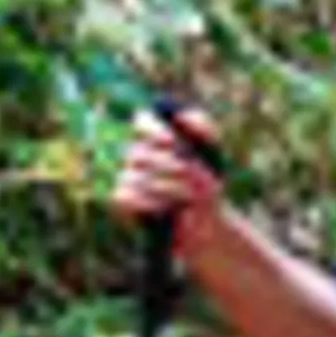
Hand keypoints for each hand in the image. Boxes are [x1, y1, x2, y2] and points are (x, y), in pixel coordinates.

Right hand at [112, 104, 228, 233]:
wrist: (207, 220)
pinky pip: (124, 196)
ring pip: (133, 176)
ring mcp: (127, 177)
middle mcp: (137, 154)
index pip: (142, 121)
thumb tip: (179, 116)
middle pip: (137, 152)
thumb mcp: (213, 154)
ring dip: (163, 187)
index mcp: (156, 137)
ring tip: (187, 198)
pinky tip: (166, 209)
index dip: (152, 130)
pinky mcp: (122, 200)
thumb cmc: (208, 182)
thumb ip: (203, 128)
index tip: (171, 141)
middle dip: (166, 165)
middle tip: (190, 175)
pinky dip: (148, 203)